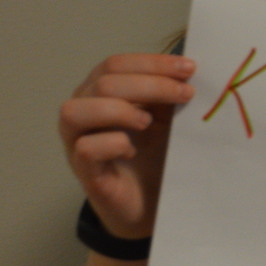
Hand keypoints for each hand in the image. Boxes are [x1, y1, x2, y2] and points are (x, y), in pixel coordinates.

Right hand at [57, 53, 195, 238]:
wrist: (151, 203)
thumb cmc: (154, 154)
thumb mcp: (164, 117)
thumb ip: (168, 92)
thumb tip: (189, 67)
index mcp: (99, 91)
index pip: (115, 64)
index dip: (151, 63)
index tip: (190, 68)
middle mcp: (81, 110)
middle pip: (104, 82)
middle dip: (150, 84)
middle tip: (186, 95)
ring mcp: (76, 142)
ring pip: (76, 110)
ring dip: (120, 110)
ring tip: (149, 123)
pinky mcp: (84, 171)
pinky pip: (86, 148)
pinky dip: (113, 143)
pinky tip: (132, 149)